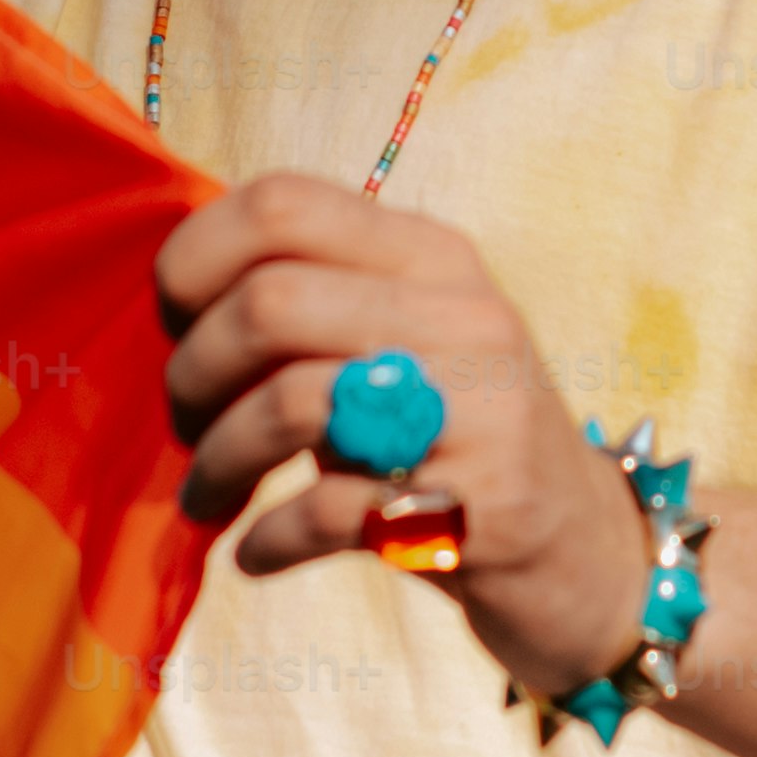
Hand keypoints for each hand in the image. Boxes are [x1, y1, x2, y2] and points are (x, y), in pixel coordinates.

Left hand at [160, 174, 653, 704]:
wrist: (587, 555)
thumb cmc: (459, 443)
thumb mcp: (405, 343)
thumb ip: (315, 303)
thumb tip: (168, 292)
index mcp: (431, 256)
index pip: (282, 202)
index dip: (193, 256)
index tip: (171, 320)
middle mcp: (462, 317)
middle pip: (270, 303)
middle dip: (193, 370)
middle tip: (184, 422)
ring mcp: (481, 411)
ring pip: (291, 403)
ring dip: (219, 461)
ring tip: (206, 497)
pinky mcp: (479, 508)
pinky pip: (329, 512)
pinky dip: (268, 539)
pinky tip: (255, 553)